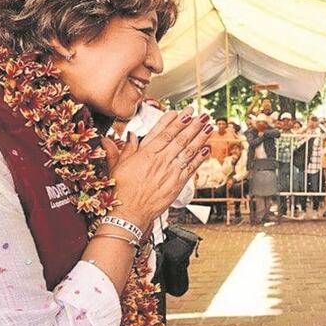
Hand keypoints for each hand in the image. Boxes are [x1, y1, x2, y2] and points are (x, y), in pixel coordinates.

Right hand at [101, 109, 212, 229]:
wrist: (128, 213)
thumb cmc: (121, 191)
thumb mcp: (117, 166)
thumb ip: (123, 149)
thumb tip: (128, 135)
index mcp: (145, 153)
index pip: (163, 132)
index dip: (175, 121)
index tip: (183, 112)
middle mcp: (160, 160)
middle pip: (179, 138)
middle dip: (192, 125)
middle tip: (201, 115)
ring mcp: (170, 171)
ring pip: (188, 150)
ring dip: (199, 137)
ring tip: (208, 126)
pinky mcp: (177, 184)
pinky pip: (191, 167)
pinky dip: (200, 157)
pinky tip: (206, 149)